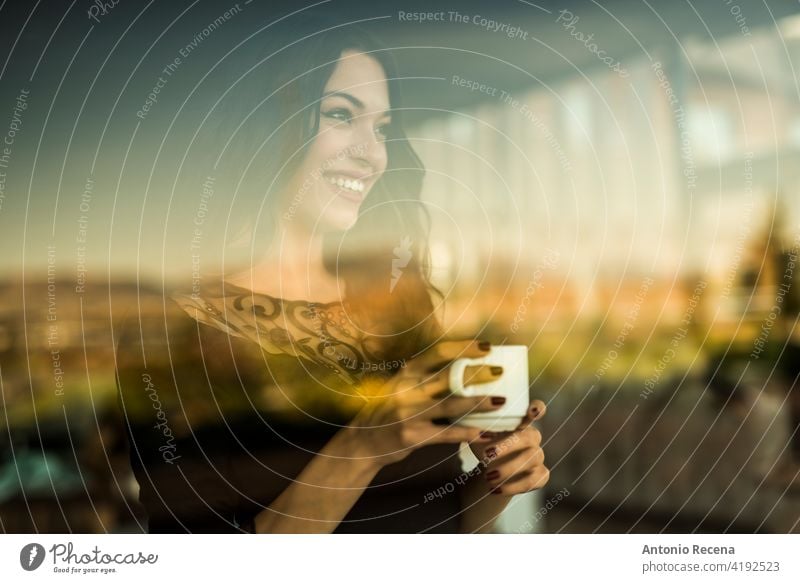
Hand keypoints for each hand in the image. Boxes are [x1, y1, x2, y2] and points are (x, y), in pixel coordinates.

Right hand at [346, 340, 505, 467]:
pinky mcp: (413, 436)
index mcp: (406, 372)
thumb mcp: (400, 386)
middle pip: (449, 376)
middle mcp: (407, 389)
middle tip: (500, 371)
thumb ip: (424, 378)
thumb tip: (463, 370)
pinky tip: (484, 433)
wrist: (362, 442)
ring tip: (500, 401)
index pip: (439, 352)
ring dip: (479, 402)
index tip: (487, 347)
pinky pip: (447, 434)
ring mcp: (409, 413)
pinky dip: (467, 433)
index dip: (465, 347)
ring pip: (451, 405)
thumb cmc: (387, 411)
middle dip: (478, 373)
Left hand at [469, 400, 548, 495]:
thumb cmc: (484, 447)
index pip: (536, 409)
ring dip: (508, 469)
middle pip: (530, 436)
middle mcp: (533, 437)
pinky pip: (533, 480)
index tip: (532, 410)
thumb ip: (477, 428)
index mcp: (520, 422)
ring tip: (487, 477)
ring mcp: (538, 456)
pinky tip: (495, 489)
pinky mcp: (541, 475)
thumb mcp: (478, 436)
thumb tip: (468, 424)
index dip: (538, 408)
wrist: (489, 472)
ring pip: (532, 459)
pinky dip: (513, 486)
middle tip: (487, 454)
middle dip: (509, 445)